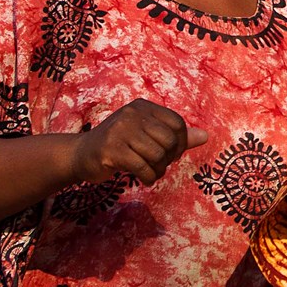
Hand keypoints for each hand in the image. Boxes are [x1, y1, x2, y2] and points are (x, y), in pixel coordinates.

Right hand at [69, 99, 207, 185]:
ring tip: (152, 173)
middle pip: (169, 139)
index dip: (180, 143)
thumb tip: (206, 136)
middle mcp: (131, 114)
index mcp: (143, 107)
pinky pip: (143, 167)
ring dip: (159, 170)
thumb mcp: (147, 135)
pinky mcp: (110, 149)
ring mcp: (119, 131)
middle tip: (160, 165)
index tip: (171, 154)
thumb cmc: (120, 145)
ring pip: (157, 154)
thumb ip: (176, 136)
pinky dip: (149, 177)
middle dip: (169, 158)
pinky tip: (145, 179)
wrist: (80, 155)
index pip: (177, 123)